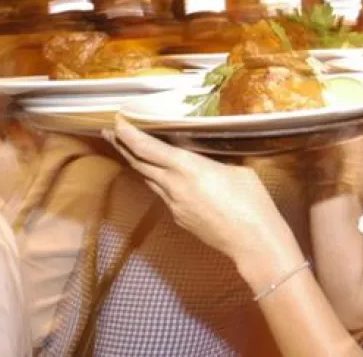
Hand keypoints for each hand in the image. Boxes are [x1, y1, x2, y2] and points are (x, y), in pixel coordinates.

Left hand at [105, 115, 282, 263]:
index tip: (117, 121)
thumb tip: (209, 160)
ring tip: (132, 151)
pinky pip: (164, 196)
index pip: (147, 148)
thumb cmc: (252, 202)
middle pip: (139, 163)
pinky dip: (160, 182)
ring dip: (140, 164)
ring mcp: (174, 205)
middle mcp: (174, 185)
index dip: (128, 134)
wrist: (252, 241)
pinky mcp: (179, 219)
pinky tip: (168, 179)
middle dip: (123, 146)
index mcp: (188, 168)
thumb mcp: (237, 170)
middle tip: (111, 132)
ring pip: (150, 180)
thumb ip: (215, 162)